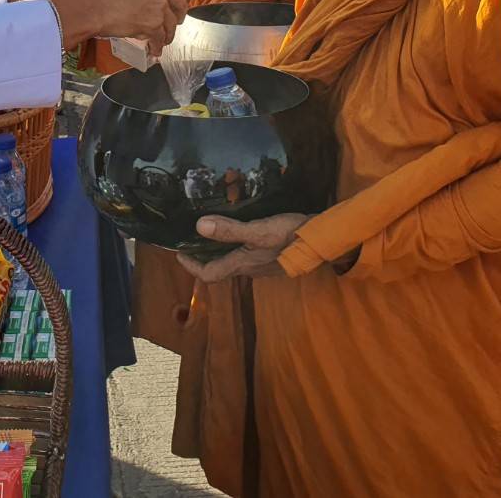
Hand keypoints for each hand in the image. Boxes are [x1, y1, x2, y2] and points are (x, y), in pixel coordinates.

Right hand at [49, 0, 190, 50]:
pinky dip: (158, 46)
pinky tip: (154, 50)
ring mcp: (158, 5)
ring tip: (162, 40)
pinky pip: (160, 38)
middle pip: (182, 4)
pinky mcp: (153, 23)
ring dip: (168, 35)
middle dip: (179, 17)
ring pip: (171, 25)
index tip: (184, 2)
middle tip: (174, 23)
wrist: (91, 5)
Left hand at [176, 214, 310, 282]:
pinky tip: (241, 233)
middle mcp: (250, 270)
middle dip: (204, 258)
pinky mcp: (274, 259)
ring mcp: (263, 266)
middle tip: (192, 241)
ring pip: (235, 263)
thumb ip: (230, 229)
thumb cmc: (288, 236)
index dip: (191, 267)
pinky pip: (249, 257)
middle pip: (220, 269)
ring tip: (213, 233)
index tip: (179, 253)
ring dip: (220, 252)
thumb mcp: (258, 230)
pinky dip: (237, 248)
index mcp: (242, 264)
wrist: (321, 242)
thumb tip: (198, 226)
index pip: (209, 274)